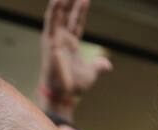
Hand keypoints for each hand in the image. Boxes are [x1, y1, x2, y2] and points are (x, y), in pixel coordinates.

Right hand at [39, 0, 110, 115]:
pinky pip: (51, 22)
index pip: (76, 22)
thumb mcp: (90, 74)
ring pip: (58, 14)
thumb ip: (98, 67)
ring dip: (61, 1)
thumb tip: (108, 65)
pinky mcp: (49, 41)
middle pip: (66, 14)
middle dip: (70, 1)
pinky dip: (54, 11)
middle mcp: (61, 38)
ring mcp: (54, 38)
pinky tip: (57, 0)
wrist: (63, 93)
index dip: (80, 11)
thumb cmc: (73, 86)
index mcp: (71, 44)